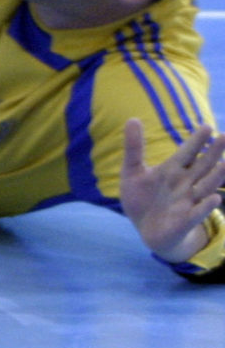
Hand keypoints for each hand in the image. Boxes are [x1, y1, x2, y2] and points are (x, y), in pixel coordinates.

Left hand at [121, 120, 224, 262]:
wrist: (145, 228)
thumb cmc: (142, 197)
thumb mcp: (132, 171)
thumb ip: (134, 148)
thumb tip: (132, 119)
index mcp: (173, 169)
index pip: (187, 152)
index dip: (197, 141)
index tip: (207, 127)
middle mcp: (185, 183)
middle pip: (203, 165)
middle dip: (213, 152)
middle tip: (224, 136)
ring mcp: (188, 200)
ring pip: (205, 186)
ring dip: (215, 176)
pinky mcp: (185, 219)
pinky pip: (197, 212)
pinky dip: (205, 206)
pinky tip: (214, 198)